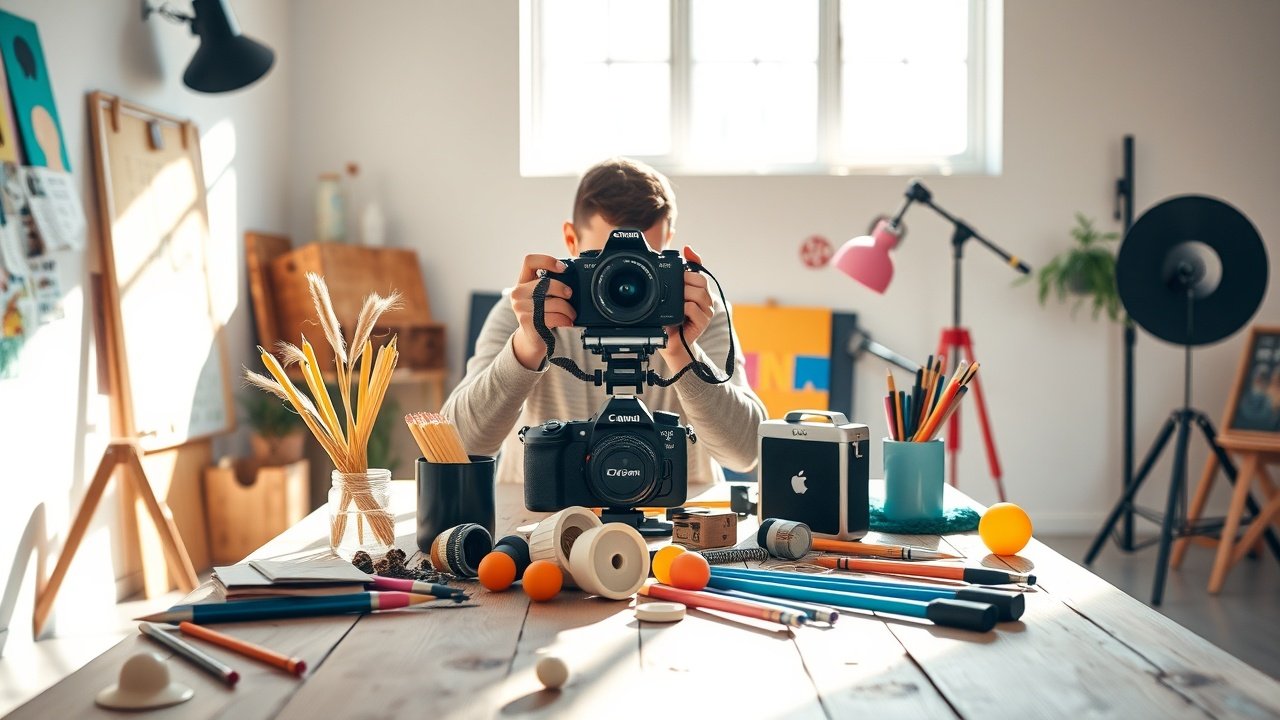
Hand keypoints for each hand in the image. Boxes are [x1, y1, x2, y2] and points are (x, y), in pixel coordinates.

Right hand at [511, 254, 574, 369]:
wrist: (532, 339)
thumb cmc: (541, 314)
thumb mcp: (543, 297)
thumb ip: (550, 286)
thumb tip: (573, 278)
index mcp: (522, 282)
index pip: (529, 261)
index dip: (547, 260)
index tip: (563, 268)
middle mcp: (517, 293)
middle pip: (545, 283)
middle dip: (562, 289)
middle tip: (570, 295)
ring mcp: (520, 308)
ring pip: (552, 302)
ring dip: (568, 309)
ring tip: (571, 314)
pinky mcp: (527, 322)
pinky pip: (552, 317)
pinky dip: (564, 319)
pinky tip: (567, 322)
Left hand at [659, 246, 712, 369]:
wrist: (671, 343)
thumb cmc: (671, 320)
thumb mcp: (671, 296)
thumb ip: (678, 276)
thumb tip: (686, 249)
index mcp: (700, 291)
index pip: (700, 271)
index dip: (693, 262)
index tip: (684, 255)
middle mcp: (706, 300)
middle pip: (700, 280)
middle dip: (685, 280)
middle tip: (674, 287)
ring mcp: (706, 311)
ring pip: (698, 293)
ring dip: (683, 295)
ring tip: (675, 303)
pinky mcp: (703, 322)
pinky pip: (693, 307)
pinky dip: (683, 308)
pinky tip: (678, 313)